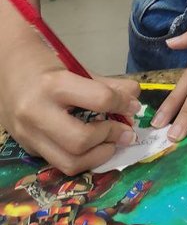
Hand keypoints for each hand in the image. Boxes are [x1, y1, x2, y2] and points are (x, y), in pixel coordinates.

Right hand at [0, 33, 140, 174]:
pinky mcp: (26, 147)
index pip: (99, 99)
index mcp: (53, 85)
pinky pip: (58, 162)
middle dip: (109, 137)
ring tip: (112, 144)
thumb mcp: (75, 67)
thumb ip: (106, 84)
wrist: (4, 65)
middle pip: (81, 140)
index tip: (134, 105)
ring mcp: (28, 134)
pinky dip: (81, 158)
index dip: (123, 104)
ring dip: (98, 156)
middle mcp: (37, 113)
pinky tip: (93, 147)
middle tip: (125, 131)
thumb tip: (135, 97)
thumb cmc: (43, 62)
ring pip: (68, 162)